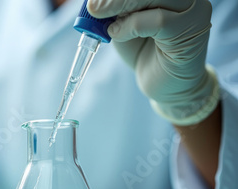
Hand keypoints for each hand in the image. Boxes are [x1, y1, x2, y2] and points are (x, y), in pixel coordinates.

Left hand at [88, 0, 219, 124]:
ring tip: (106, 25)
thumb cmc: (143, 48)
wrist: (163, 83)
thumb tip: (93, 0)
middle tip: (93, 8)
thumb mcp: (121, 21)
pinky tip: (117, 34)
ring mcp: (195, 9)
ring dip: (123, 7)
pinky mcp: (194, 29)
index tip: (92, 1)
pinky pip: (159, 22)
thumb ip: (114, 7)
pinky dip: (132, 26)